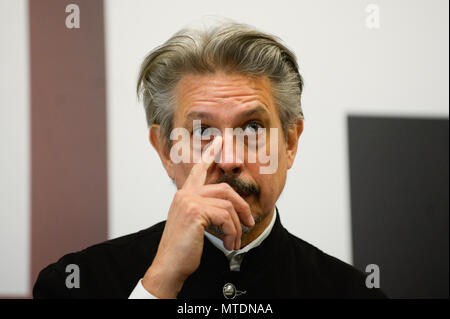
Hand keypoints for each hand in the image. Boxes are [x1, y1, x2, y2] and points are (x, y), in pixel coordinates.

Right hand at [142, 136, 254, 297]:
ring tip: (234, 242)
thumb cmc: (183, 249)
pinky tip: (229, 244)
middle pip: (225, 190)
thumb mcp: (194, 225)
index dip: (210, 154)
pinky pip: (226, 217)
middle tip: (250, 221)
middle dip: (242, 207)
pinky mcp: (195, 211)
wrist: (170, 266)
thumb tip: (228, 209)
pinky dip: (232, 233)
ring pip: (228, 206)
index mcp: (184, 195)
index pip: (199, 169)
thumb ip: (205, 211)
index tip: (219, 141)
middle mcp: (185, 194)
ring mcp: (189, 200)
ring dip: (236, 227)